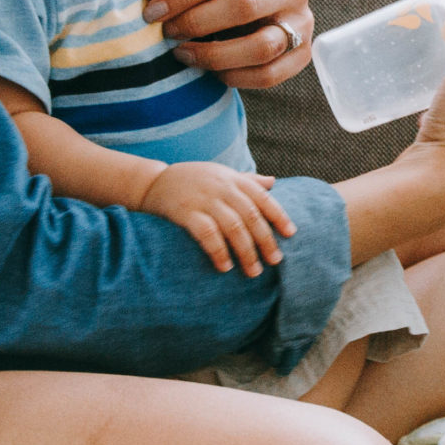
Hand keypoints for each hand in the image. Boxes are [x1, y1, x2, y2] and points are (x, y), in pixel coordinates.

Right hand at [141, 161, 295, 276]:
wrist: (154, 182)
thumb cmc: (194, 180)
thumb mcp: (221, 174)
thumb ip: (247, 180)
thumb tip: (273, 183)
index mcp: (233, 179)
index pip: (263, 198)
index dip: (278, 216)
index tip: (291, 234)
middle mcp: (222, 188)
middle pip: (251, 216)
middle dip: (266, 240)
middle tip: (275, 261)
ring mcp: (204, 200)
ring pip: (234, 227)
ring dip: (246, 251)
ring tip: (254, 271)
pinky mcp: (186, 213)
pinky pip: (207, 234)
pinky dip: (219, 251)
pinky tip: (225, 267)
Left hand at [142, 0, 314, 90]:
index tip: (154, 12)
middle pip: (243, 6)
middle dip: (197, 23)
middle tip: (168, 32)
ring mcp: (303, 20)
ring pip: (262, 46)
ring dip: (215, 55)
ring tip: (184, 54)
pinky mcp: (303, 53)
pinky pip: (269, 75)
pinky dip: (235, 77)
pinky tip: (212, 70)